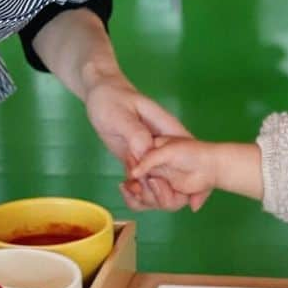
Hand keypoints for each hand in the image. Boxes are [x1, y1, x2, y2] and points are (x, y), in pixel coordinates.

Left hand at [84, 74, 206, 211]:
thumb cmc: (111, 98)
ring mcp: (150, 152)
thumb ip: (134, 132)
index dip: (189, 173)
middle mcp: (162, 142)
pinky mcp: (137, 159)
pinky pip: (143, 179)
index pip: (187, 150)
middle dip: (164, 189)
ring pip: (160, 179)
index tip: (174, 190)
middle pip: (177, 171)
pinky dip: (137, 189)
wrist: (98, 94)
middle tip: (141, 190)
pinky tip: (124, 189)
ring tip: (129, 190)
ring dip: (149, 192)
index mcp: (166, 127)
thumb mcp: (121, 113)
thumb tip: (147, 153)